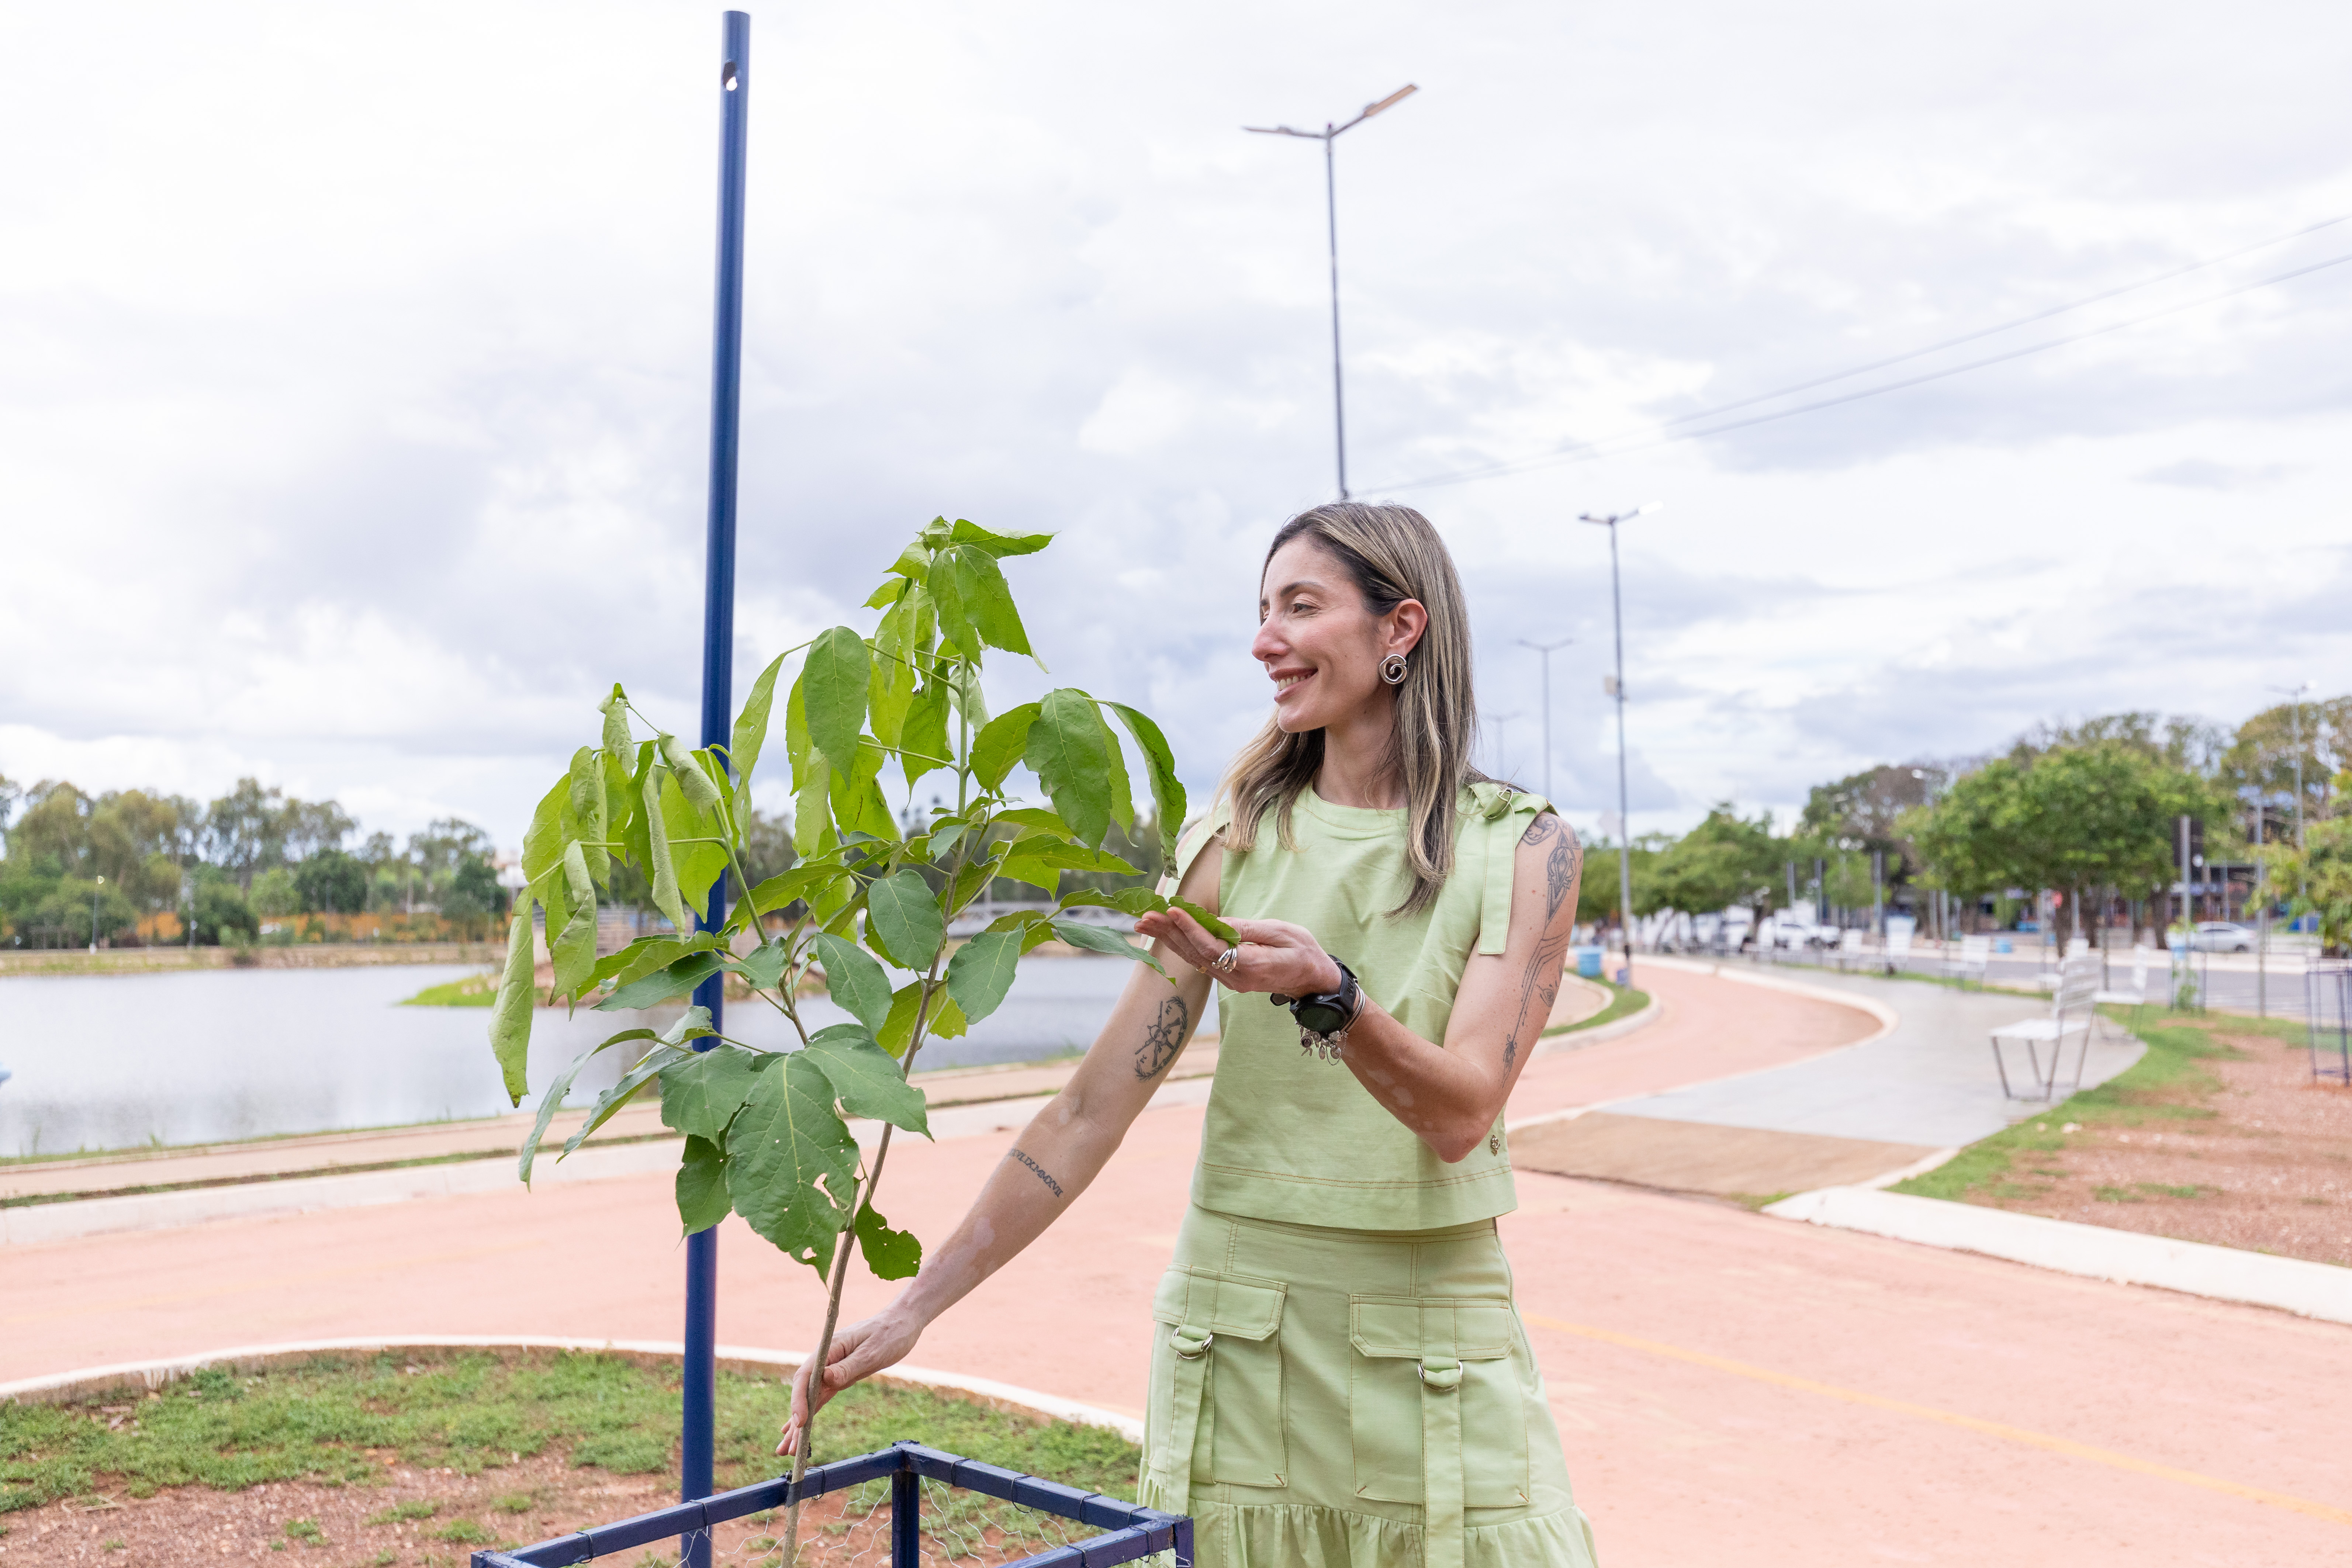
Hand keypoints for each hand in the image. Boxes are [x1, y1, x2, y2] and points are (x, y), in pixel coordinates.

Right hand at [776, 1307, 920, 1457]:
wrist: (902, 1323)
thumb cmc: (889, 1334)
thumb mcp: (872, 1352)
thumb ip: (848, 1366)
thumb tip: (825, 1379)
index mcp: (830, 1348)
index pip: (806, 1376)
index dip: (799, 1400)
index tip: (800, 1422)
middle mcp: (825, 1359)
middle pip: (803, 1391)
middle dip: (794, 1420)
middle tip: (786, 1449)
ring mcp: (830, 1369)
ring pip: (810, 1399)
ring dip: (799, 1423)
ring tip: (787, 1449)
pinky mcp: (839, 1376)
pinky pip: (821, 1398)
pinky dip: (811, 1413)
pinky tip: (799, 1429)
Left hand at [1133, 907, 1342, 997]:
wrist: (1313, 980)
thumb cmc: (1303, 951)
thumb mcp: (1283, 932)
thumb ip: (1249, 929)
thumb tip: (1219, 922)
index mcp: (1251, 965)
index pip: (1212, 946)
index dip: (1191, 928)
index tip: (1172, 911)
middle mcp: (1235, 977)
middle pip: (1194, 953)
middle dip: (1168, 932)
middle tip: (1145, 916)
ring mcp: (1230, 980)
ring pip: (1193, 958)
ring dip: (1169, 939)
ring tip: (1145, 922)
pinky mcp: (1228, 977)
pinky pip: (1200, 960)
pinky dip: (1181, 945)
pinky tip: (1166, 934)